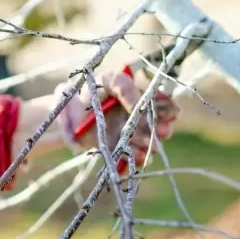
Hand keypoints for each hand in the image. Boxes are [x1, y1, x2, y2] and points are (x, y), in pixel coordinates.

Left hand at [57, 66, 179, 168]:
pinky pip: (133, 158)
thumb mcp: (109, 80)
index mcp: (141, 101)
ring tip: (146, 143)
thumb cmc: (91, 90)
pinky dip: (137, 158)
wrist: (69, 109)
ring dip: (149, 145)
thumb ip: (125, 87)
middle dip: (161, 130)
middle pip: (160, 128)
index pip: (164, 107)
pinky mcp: (118, 149)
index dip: (169, 111)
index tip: (171, 114)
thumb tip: (139, 104)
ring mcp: (130, 136)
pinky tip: (138, 156)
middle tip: (161, 131)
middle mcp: (140, 120)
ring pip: (148, 144)